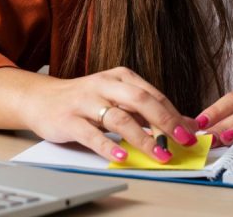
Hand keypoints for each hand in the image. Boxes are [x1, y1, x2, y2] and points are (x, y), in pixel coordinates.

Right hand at [22, 67, 199, 163]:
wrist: (41, 99)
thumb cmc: (84, 100)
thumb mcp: (115, 97)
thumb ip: (144, 110)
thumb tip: (182, 124)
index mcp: (120, 77)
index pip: (153, 95)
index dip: (175, 114)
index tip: (191, 132)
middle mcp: (104, 86)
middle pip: (141, 100)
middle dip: (166, 121)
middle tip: (183, 140)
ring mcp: (85, 102)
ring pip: (119, 118)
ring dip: (143, 138)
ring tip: (158, 154)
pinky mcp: (69, 120)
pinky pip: (92, 135)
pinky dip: (108, 146)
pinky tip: (122, 156)